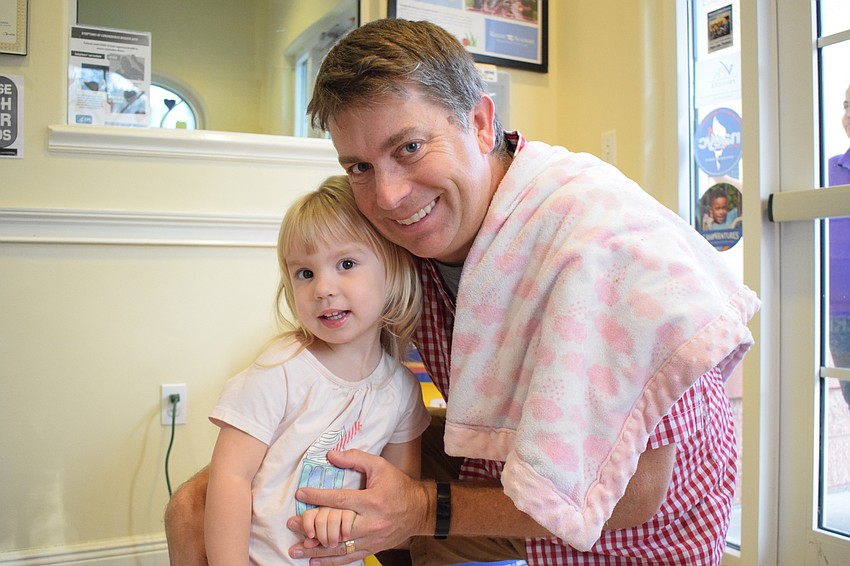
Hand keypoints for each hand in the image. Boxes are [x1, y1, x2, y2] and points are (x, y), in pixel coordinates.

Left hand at [287, 449, 428, 564]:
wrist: (420, 510)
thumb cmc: (398, 486)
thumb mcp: (380, 466)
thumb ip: (355, 458)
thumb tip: (331, 455)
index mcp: (372, 500)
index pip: (339, 499)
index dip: (318, 497)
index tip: (301, 494)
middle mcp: (370, 522)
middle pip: (334, 527)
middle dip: (311, 527)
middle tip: (291, 524)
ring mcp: (371, 539)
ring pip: (339, 547)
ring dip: (315, 549)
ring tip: (295, 550)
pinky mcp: (372, 548)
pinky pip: (349, 557)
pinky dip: (331, 561)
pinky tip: (314, 561)